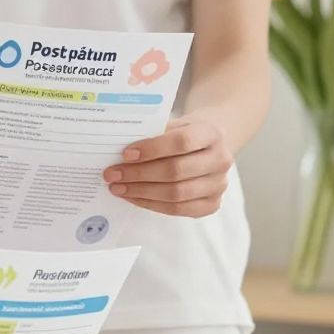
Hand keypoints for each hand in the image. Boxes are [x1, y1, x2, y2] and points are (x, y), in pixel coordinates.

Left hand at [104, 116, 232, 217]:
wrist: (209, 145)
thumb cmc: (184, 134)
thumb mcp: (174, 124)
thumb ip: (153, 134)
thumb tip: (119, 151)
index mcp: (211, 133)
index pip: (181, 142)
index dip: (152, 149)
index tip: (126, 154)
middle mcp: (221, 159)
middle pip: (176, 171)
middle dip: (139, 174)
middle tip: (113, 174)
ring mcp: (218, 184)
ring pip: (176, 194)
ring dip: (141, 192)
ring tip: (118, 188)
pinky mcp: (212, 204)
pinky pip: (178, 210)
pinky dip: (152, 204)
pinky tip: (134, 197)